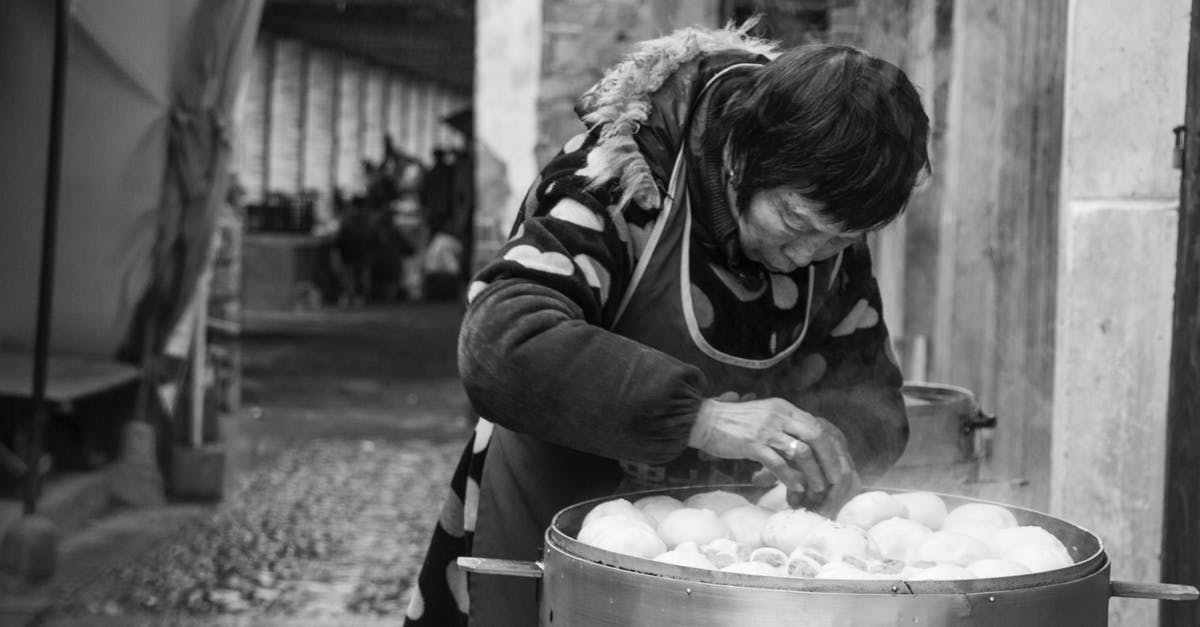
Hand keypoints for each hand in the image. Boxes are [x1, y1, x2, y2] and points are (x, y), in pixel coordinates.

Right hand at [689, 396, 857, 511]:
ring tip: (817, 489)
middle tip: (836, 481)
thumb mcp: (764, 417)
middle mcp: (779, 416)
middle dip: (830, 461)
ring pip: (801, 451)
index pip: (818, 426)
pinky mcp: (752, 444)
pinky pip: (778, 462)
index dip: (832, 448)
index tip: (838, 466)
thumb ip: (784, 428)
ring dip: (813, 473)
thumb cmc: (733, 422)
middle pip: (817, 436)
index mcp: (784, 408)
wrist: (703, 419)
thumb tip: (803, 449)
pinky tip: (795, 488)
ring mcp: (766, 429)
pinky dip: (790, 477)